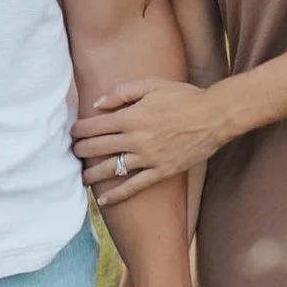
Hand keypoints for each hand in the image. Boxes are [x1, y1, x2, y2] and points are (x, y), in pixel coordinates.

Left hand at [73, 76, 228, 203]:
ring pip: (112, 169)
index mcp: (131, 116)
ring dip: (93, 174)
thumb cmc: (184, 97)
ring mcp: (148, 158)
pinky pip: (134, 186)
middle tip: (72, 153)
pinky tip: (104, 201)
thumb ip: (122, 92)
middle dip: (81, 151)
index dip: (79, 130)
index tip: (71, 133)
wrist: (214, 116)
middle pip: (99, 148)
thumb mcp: (152, 85)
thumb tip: (98, 104)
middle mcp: (136, 139)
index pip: (95, 126)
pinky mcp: (161, 172)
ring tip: (82, 177)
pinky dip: (117, 195)